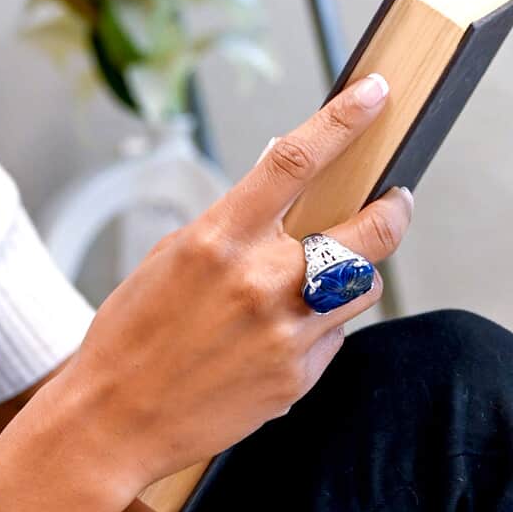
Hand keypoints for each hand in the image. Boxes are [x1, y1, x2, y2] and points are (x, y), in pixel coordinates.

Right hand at [59, 73, 412, 498]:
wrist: (114, 417)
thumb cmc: (131, 332)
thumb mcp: (169, 258)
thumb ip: (230, 226)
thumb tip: (281, 194)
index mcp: (218, 239)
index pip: (295, 161)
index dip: (342, 121)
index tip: (373, 94)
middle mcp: (260, 281)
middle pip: (366, 231)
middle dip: (393, 210)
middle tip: (397, 200)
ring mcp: (285, 333)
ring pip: (361, 286)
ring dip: (353, 272)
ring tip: (315, 278)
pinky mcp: (297, 377)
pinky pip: (333, 336)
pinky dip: (319, 325)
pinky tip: (275, 333)